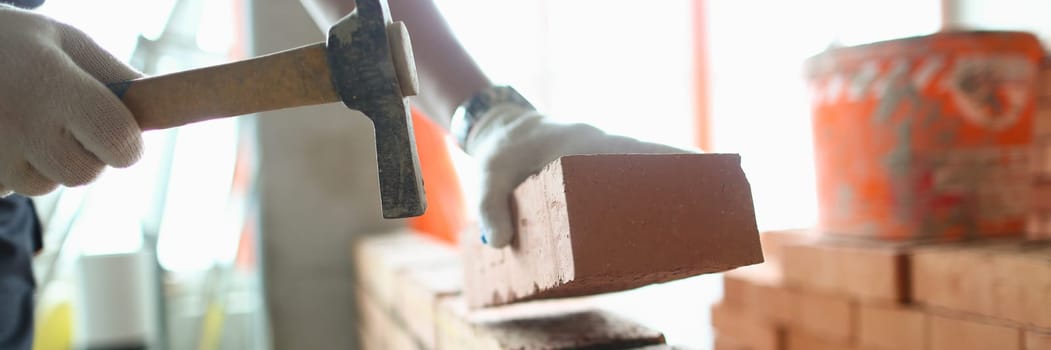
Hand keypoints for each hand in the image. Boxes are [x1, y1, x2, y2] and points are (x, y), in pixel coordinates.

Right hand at [0, 6, 143, 196]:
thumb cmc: (16, 45)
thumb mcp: (66, 42)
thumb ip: (114, 76)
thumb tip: (161, 108)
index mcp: (52, 83)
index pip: (118, 138)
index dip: (127, 143)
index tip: (122, 131)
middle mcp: (18, 122)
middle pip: (83, 172)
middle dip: (87, 155)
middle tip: (68, 124)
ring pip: (45, 184)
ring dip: (46, 163)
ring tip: (25, 121)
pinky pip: (10, 187)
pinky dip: (12, 168)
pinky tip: (1, 134)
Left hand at [465, 104, 696, 247]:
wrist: (503, 129)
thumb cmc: (501, 151)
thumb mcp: (488, 175)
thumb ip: (491, 205)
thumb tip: (500, 241)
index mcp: (582, 144)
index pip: (632, 151)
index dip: (667, 160)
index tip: (701, 171)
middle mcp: (601, 147)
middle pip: (652, 161)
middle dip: (685, 177)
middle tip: (720, 201)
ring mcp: (604, 157)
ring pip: (649, 169)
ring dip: (676, 187)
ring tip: (707, 219)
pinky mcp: (602, 171)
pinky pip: (636, 178)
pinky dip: (656, 192)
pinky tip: (670, 221)